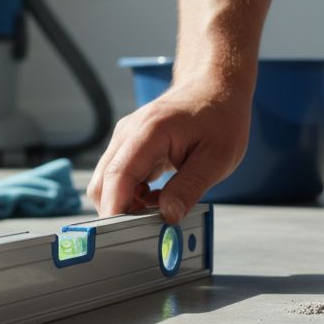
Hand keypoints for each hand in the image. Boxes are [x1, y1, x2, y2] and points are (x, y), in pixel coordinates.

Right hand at [87, 79, 250, 223]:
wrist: (215, 87)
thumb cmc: (220, 116)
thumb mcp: (217, 157)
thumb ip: (189, 188)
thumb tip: (168, 216)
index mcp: (148, 132)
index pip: (118, 177)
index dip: (115, 210)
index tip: (120, 236)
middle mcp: (128, 134)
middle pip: (102, 184)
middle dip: (119, 212)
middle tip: (149, 229)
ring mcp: (126, 139)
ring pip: (107, 183)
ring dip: (127, 203)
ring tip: (160, 208)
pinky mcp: (130, 146)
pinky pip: (119, 177)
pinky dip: (132, 194)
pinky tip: (158, 197)